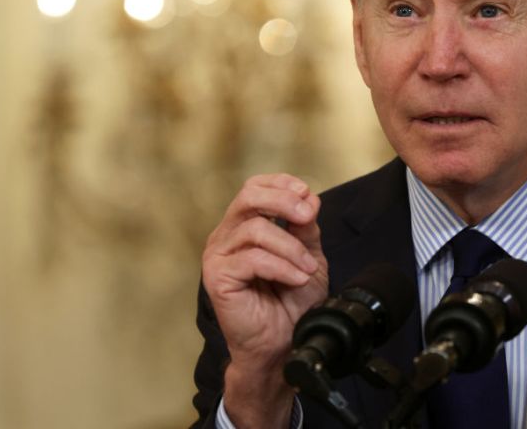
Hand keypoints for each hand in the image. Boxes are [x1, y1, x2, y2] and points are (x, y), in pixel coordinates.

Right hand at [202, 174, 328, 427]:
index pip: (254, 187)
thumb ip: (306, 228)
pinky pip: (252, 259)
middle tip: (307, 217)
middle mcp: (226, 236)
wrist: (284, 343)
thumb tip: (309, 199)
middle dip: (283, 202)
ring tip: (307, 268)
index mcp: (243, 225)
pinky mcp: (217, 278)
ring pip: (255, 230)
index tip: (306, 195)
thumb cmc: (292, 303)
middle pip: (248, 197)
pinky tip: (296, 278)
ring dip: (290, 248)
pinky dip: (281, 266)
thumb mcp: (308, 256)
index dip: (281, 184)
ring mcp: (218, 256)